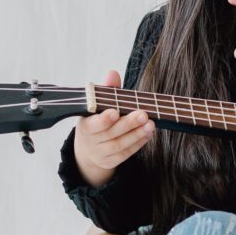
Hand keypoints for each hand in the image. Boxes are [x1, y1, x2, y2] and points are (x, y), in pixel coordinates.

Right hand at [73, 69, 155, 187]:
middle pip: (110, 134)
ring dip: (136, 134)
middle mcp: (90, 141)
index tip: (115, 112)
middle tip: (143, 114)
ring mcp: (100, 153)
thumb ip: (106, 91)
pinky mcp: (110, 161)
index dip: (103, 119)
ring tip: (150, 124)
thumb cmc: (96, 120)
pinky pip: (125, 153)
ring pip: (119, 145)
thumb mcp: (96, 106)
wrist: (89, 149)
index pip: (92, 124)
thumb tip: (112, 73)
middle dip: (127, 124)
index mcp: (85, 124)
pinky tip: (148, 134)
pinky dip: (138, 143)